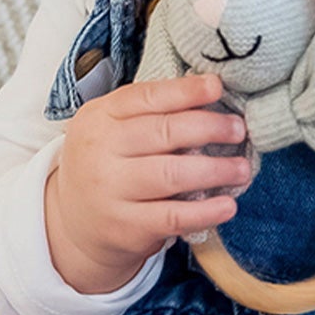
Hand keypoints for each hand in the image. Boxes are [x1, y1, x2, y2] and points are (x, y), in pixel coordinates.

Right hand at [44, 74, 249, 294]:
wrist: (73, 223)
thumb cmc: (106, 164)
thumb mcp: (111, 128)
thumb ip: (149, 110)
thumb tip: (208, 93)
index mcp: (99, 117)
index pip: (146, 97)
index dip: (185, 91)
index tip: (218, 87)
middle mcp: (100, 151)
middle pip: (164, 133)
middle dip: (209, 128)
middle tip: (239, 130)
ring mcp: (111, 191)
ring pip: (171, 175)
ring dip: (215, 170)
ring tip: (242, 168)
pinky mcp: (125, 227)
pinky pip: (172, 217)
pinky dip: (205, 211)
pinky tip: (228, 205)